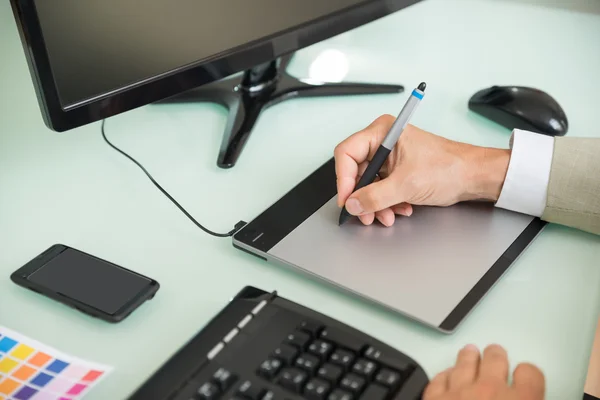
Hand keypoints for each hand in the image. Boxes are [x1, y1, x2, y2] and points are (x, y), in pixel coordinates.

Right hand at [334, 115, 510, 225]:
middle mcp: (383, 142)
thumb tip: (353, 204)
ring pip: (368, 184)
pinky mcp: (397, 171)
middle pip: (356, 172)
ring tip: (386, 215)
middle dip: (363, 197)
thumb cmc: (449, 167)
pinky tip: (399, 209)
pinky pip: (381, 189)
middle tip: (365, 214)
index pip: (347, 153)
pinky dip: (387, 203)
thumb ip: (375, 197)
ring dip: (376, 204)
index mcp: (383, 132)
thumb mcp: (406, 185)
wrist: (474, 177)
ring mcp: (390, 157)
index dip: (344, 179)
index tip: (347, 200)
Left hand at [423, 344, 544, 399]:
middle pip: (494, 359)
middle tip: (495, 352)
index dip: (527, 374)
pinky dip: (444, 377)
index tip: (525, 374)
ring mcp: (459, 393)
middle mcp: (490, 392)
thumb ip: (527, 399)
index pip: (530, 374)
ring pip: (464, 362)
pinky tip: (446, 376)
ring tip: (470, 352)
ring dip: (468, 357)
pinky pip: (439, 380)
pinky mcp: (434, 399)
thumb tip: (527, 395)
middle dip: (495, 356)